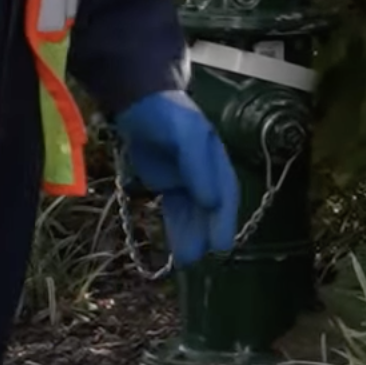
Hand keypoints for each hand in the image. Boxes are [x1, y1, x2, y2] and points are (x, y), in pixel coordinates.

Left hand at [114, 90, 240, 265]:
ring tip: (186, 261)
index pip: (225, 193)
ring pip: (191, 214)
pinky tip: (175, 248)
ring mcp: (186, 180)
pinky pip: (174, 211)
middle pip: (209, 209)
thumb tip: (210, 203)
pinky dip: (176, 229)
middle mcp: (205, 173)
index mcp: (216, 160)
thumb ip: (197, 167)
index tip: (223, 244)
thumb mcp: (187, 135)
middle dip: (205, 233)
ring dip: (190, 236)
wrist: (140, 103)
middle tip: (201, 258)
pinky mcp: (167, 185)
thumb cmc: (168, 115)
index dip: (225, 219)